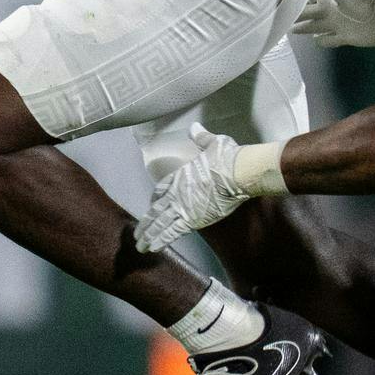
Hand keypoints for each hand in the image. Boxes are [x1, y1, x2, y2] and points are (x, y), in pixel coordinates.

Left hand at [135, 124, 248, 252]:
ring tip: (140, 246)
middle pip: (156, 210)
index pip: (161, 189)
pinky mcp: (191, 220)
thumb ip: (201, 138)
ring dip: (149, 235)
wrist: (238, 172)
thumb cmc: (227, 157)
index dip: (155, 199)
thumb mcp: (213, 143)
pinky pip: (171, 232)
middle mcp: (177, 193)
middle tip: (137, 234)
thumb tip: (195, 127)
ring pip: (160, 223)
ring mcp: (182, 207)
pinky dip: (161, 240)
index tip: (152, 205)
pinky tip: (153, 248)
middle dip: (146, 223)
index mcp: (180, 175)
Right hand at [295, 0, 374, 47]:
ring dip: (305, 29)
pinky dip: (323, 40)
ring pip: (317, 27)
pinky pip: (330, 40)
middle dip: (297, 15)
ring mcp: (339, 25)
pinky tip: (315, 40)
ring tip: (291, 30)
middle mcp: (333, 11)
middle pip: (311, 14)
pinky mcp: (346, 37)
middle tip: (281, 18)